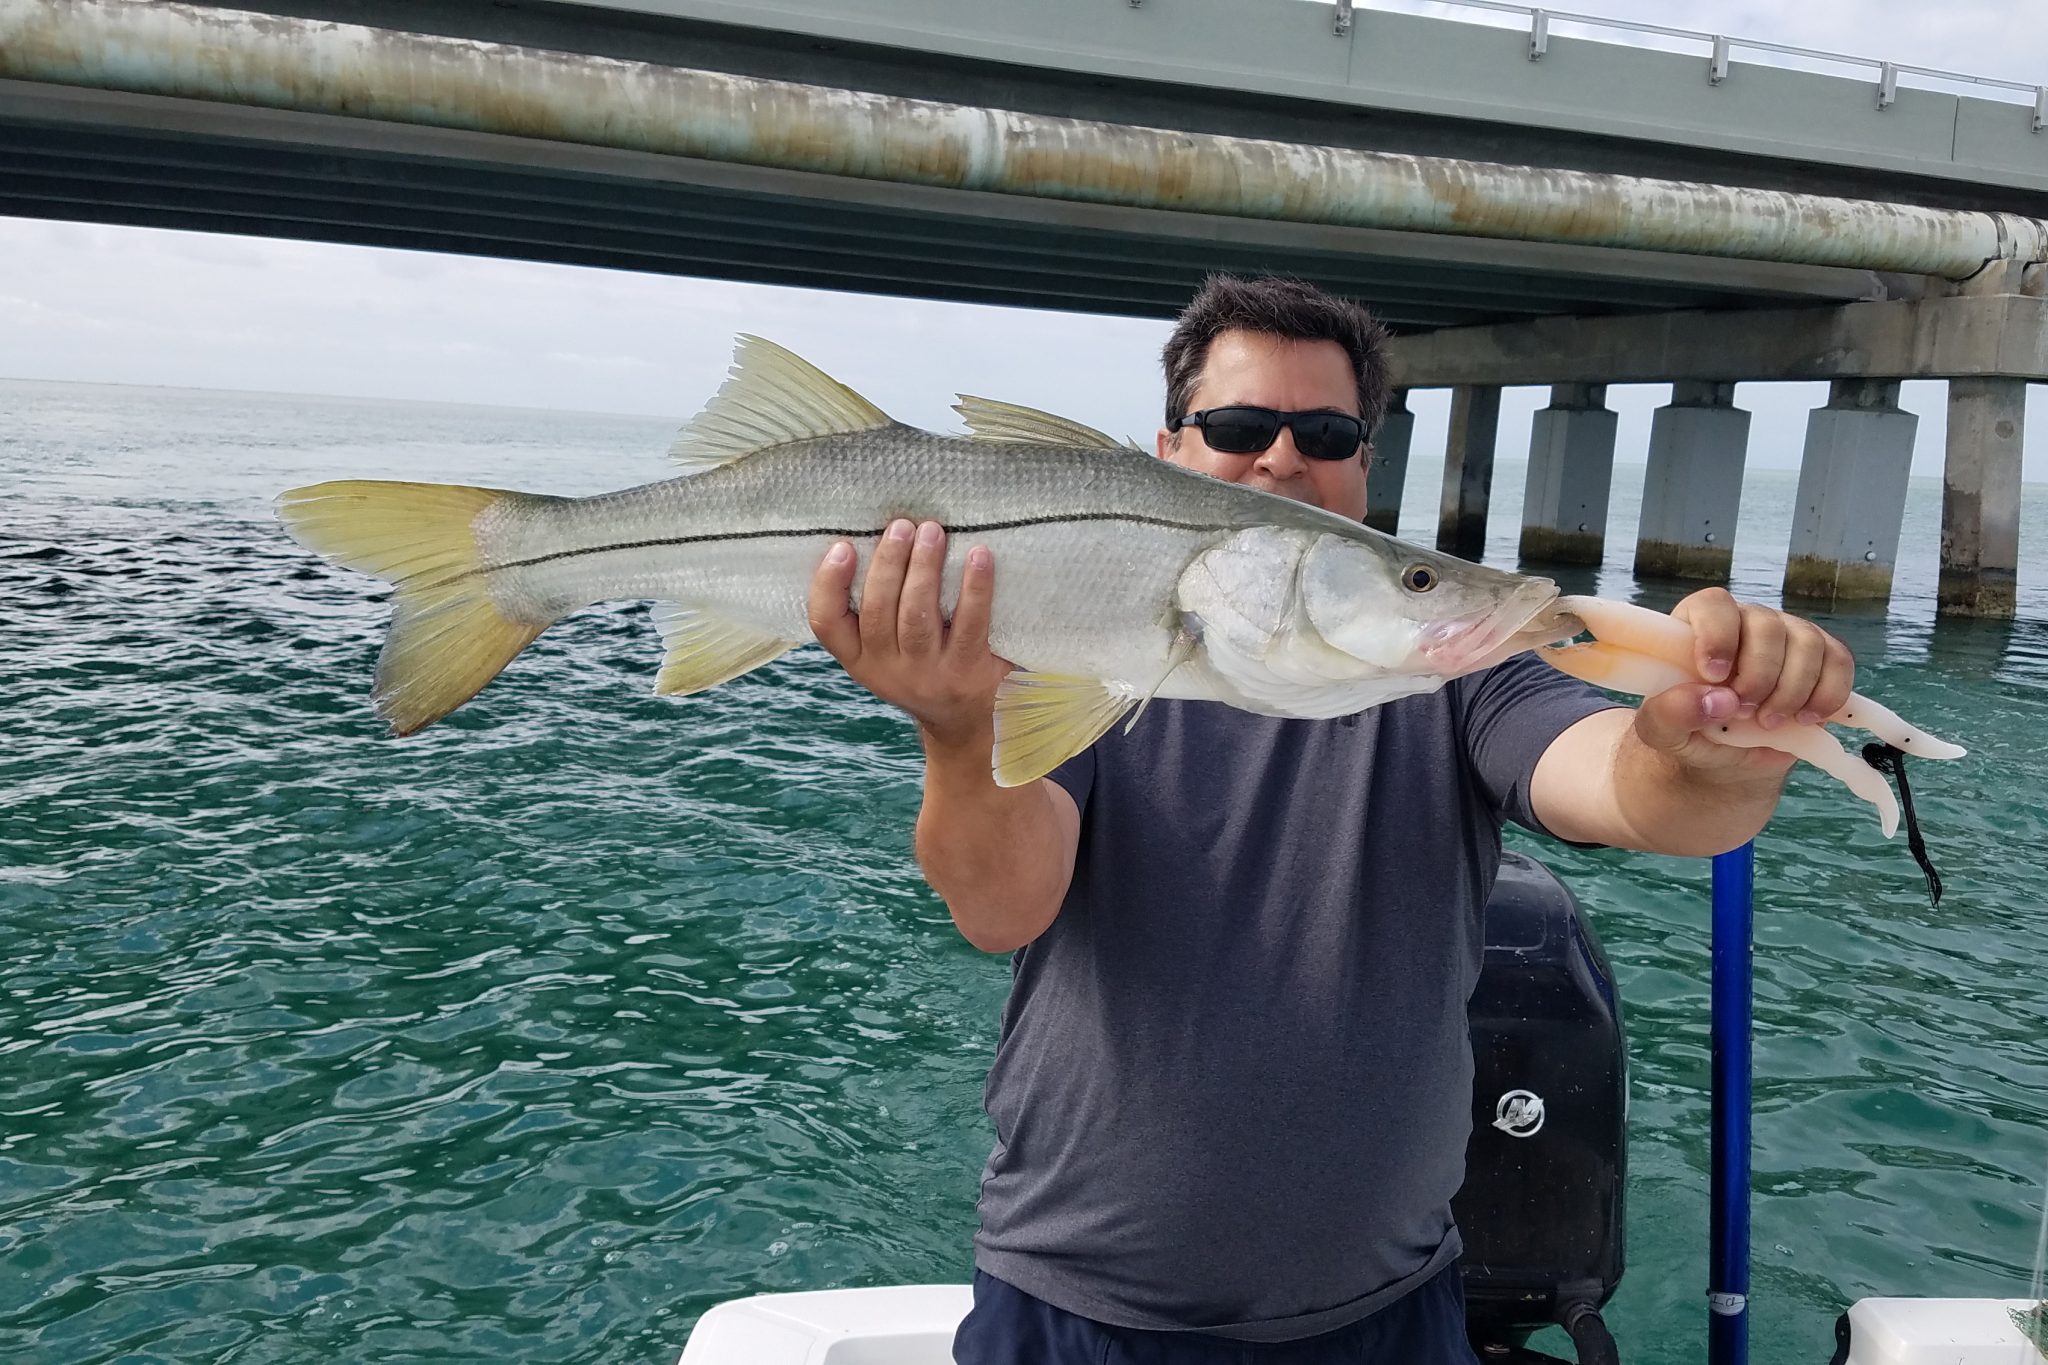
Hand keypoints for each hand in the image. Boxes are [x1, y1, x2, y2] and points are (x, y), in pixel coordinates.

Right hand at [806, 519, 1013, 750]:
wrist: (967, 721)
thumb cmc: (924, 665)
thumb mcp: (887, 650)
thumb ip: (877, 607)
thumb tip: (880, 535)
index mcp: (859, 659)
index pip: (826, 624)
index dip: (828, 584)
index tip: (842, 547)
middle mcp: (887, 670)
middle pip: (878, 611)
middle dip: (888, 563)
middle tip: (901, 526)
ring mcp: (928, 674)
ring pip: (917, 616)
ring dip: (923, 569)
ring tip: (932, 532)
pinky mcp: (967, 672)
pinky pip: (969, 625)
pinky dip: (974, 587)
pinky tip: (979, 556)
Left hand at [1630, 587, 1855, 776]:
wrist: (1727, 755)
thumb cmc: (1690, 730)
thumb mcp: (1663, 731)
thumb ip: (1671, 713)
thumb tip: (1714, 700)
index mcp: (1698, 625)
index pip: (1713, 605)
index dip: (1718, 636)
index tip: (1714, 676)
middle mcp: (1746, 622)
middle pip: (1767, 626)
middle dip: (1759, 676)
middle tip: (1742, 712)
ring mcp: (1788, 636)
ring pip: (1807, 643)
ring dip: (1791, 690)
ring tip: (1768, 722)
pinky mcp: (1823, 658)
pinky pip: (1839, 662)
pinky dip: (1827, 695)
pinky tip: (1805, 718)